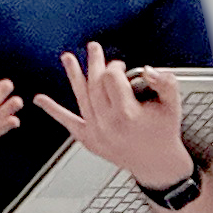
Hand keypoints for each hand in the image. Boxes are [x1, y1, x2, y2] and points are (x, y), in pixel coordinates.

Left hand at [38, 41, 195, 191]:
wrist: (156, 164)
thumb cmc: (163, 131)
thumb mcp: (173, 105)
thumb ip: (165, 82)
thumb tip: (147, 69)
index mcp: (128, 114)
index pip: (112, 79)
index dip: (116, 67)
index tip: (122, 67)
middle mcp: (108, 124)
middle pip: (95, 84)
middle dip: (95, 63)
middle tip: (94, 48)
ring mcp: (96, 133)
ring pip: (81, 97)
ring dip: (74, 75)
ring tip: (67, 58)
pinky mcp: (89, 140)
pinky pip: (68, 122)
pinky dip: (53, 110)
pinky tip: (40, 100)